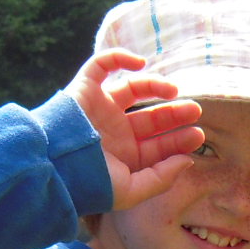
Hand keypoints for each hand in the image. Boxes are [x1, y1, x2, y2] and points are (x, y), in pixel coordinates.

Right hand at [65, 49, 202, 209]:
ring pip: (132, 89)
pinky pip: (101, 65)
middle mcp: (113, 131)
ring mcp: (99, 108)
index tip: (198, 135)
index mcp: (123, 156)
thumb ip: (160, 179)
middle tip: (195, 110)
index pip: (157, 145)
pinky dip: (120, 57)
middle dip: (173, 114)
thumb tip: (187, 160)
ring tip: (174, 90)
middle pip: (150, 117)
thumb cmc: (88, 183)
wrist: (50, 166)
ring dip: (155, 86)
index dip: (178, 140)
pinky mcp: (84, 88)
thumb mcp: (129, 190)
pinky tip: (141, 63)